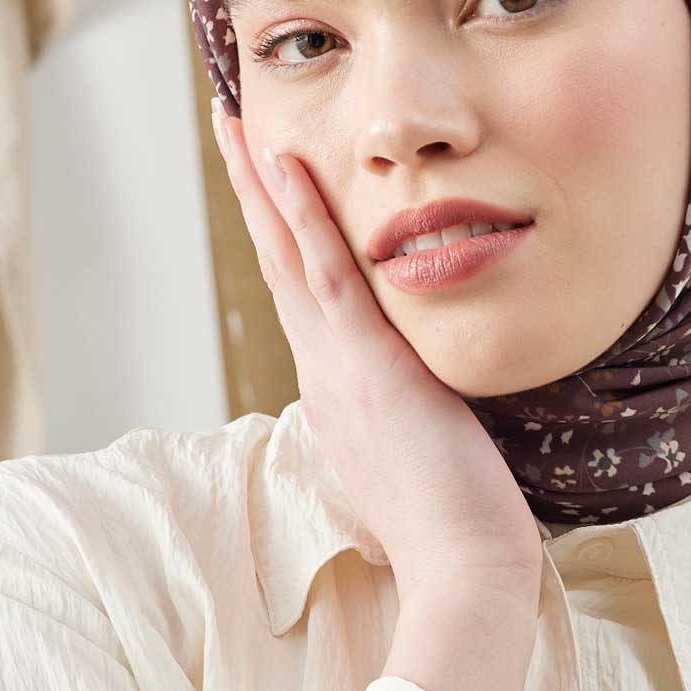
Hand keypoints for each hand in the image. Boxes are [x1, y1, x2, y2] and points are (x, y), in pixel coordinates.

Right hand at [213, 99, 542, 605]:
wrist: (461, 570)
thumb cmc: (454, 530)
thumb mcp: (424, 460)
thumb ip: (409, 425)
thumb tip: (420, 415)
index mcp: (336, 392)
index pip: (303, 295)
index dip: (282, 236)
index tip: (270, 186)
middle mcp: (322, 373)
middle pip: (277, 262)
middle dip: (253, 192)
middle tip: (229, 126)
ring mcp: (335, 367)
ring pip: (287, 256)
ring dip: (260, 183)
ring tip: (235, 121)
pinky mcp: (363, 364)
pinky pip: (326, 273)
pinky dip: (302, 216)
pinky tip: (285, 162)